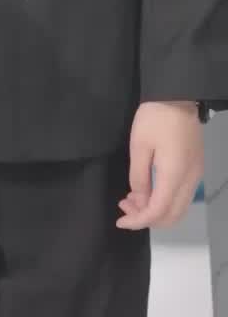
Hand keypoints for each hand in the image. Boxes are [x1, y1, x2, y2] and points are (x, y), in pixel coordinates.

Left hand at [117, 101, 203, 230]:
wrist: (178, 95)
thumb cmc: (155, 117)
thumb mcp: (139, 146)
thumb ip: (138, 177)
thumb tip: (139, 200)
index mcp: (175, 174)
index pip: (159, 211)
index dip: (139, 221)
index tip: (121, 221)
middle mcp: (190, 179)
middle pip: (173, 216)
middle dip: (147, 218)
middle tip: (124, 208)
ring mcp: (195, 174)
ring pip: (178, 208)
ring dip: (156, 210)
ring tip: (131, 200)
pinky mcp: (195, 167)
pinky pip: (181, 196)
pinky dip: (164, 200)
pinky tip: (146, 190)